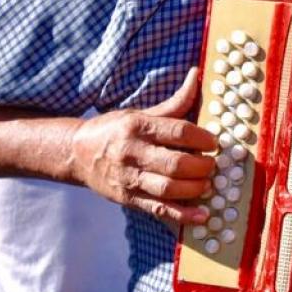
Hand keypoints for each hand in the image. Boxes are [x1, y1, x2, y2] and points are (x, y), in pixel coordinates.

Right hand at [69, 68, 216, 224]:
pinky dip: (182, 215)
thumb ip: (174, 103)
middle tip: (212, 165)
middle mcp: (132, 152)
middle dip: (202, 167)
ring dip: (195, 189)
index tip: (214, 143)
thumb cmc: (115, 130)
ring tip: (207, 184)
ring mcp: (129, 178)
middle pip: (176, 163)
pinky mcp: (127, 198)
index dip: (203, 138)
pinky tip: (201, 215)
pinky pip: (158, 210)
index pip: (178, 132)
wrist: (76, 153)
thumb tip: (196, 75)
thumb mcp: (140, 113)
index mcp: (137, 127)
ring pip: (169, 189)